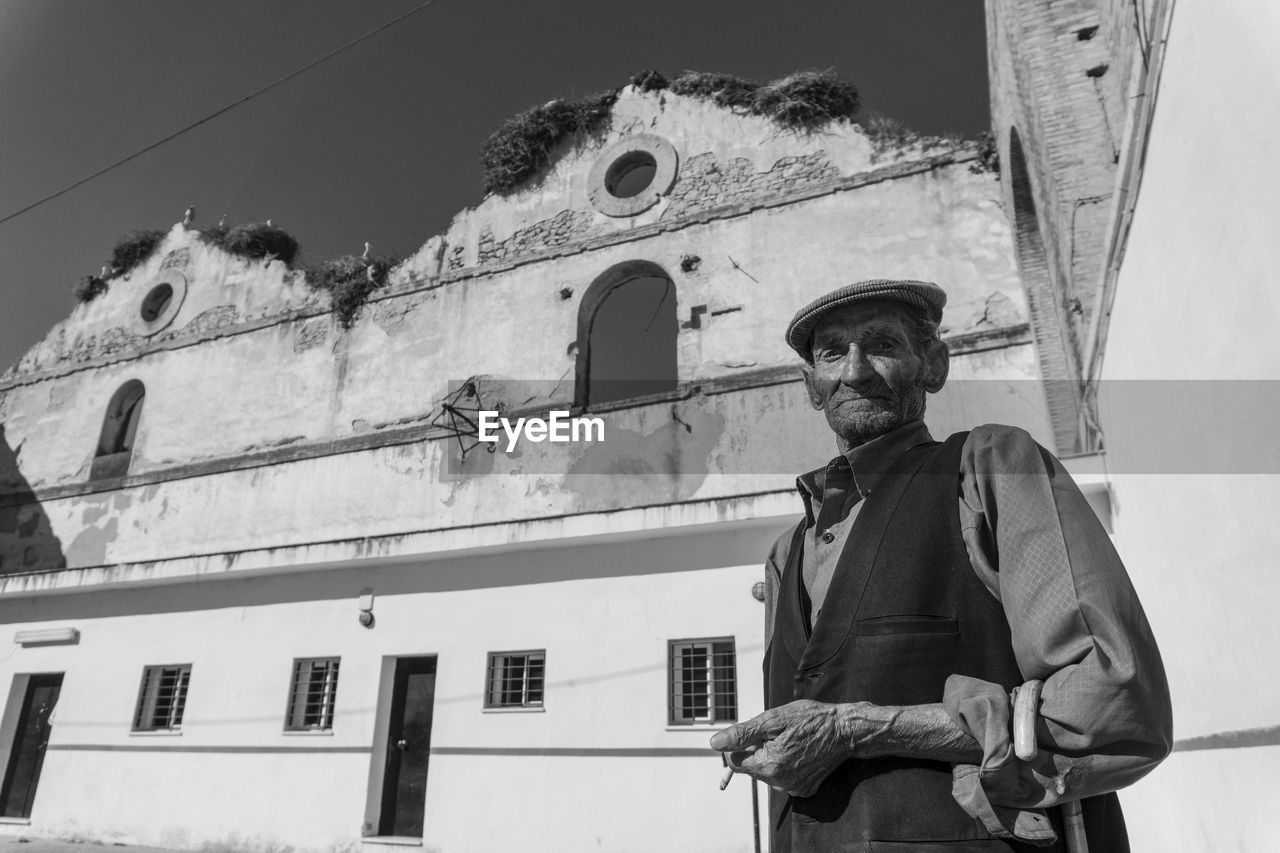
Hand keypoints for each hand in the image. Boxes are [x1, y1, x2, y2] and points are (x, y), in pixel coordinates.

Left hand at [709, 699, 855, 796]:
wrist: (845, 730)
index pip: (734, 761)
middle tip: (779, 733)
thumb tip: (715, 743)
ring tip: (792, 740)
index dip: (741, 743)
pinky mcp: (804, 790)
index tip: (757, 731)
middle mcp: (779, 784)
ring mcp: (793, 789)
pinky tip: (800, 751)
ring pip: (767, 771)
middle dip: (758, 749)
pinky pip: (784, 777)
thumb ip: (741, 734)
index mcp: (769, 766)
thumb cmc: (810, 719)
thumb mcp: (772, 719)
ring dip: (772, 756)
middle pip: (752, 766)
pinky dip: (787, 764)